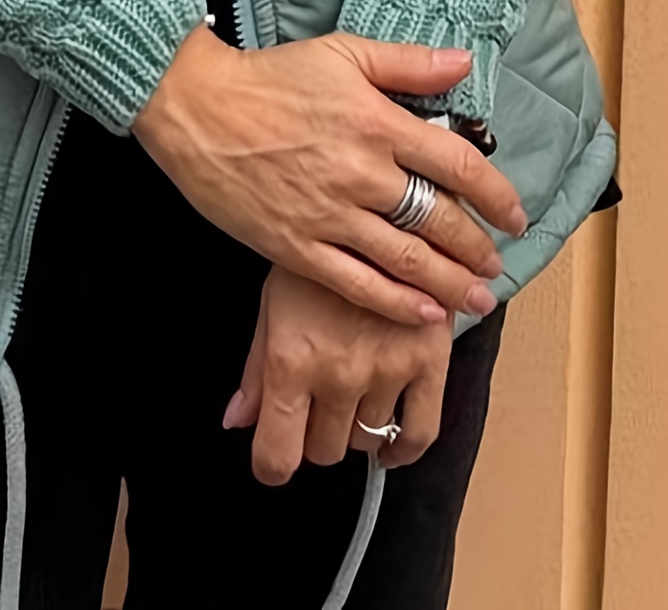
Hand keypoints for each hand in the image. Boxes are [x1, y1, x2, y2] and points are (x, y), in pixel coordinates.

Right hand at [133, 26, 524, 323]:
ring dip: (451, 284)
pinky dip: (397, 305)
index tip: (515, 215)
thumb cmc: (268, 77)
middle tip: (497, 265)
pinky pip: (358, 284)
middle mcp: (362, 174)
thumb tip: (463, 63)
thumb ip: (407, 63)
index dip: (496, 195)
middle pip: (439, 221)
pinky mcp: (297, 246)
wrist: (196, 106)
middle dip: (477, 248)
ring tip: (478, 299)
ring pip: (407, 261)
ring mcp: (329, 215)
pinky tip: (425, 315)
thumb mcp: (341, 52)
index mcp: (378, 123)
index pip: (457, 165)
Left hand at [224, 265, 453, 484]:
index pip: (277, 454)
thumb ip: (256, 368)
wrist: (379, 203)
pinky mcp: (429, 360)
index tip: (274, 458)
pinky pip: (420, 432)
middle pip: (324, 450)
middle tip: (316, 404)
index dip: (272, 464)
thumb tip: (238, 419)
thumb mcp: (273, 299)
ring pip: (367, 442)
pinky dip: (403, 448)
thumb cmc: (316, 243)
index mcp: (291, 358)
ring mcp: (387, 369)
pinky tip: (391, 443)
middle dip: (314, 434)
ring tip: (351, 394)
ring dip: (355, 427)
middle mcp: (338, 372)